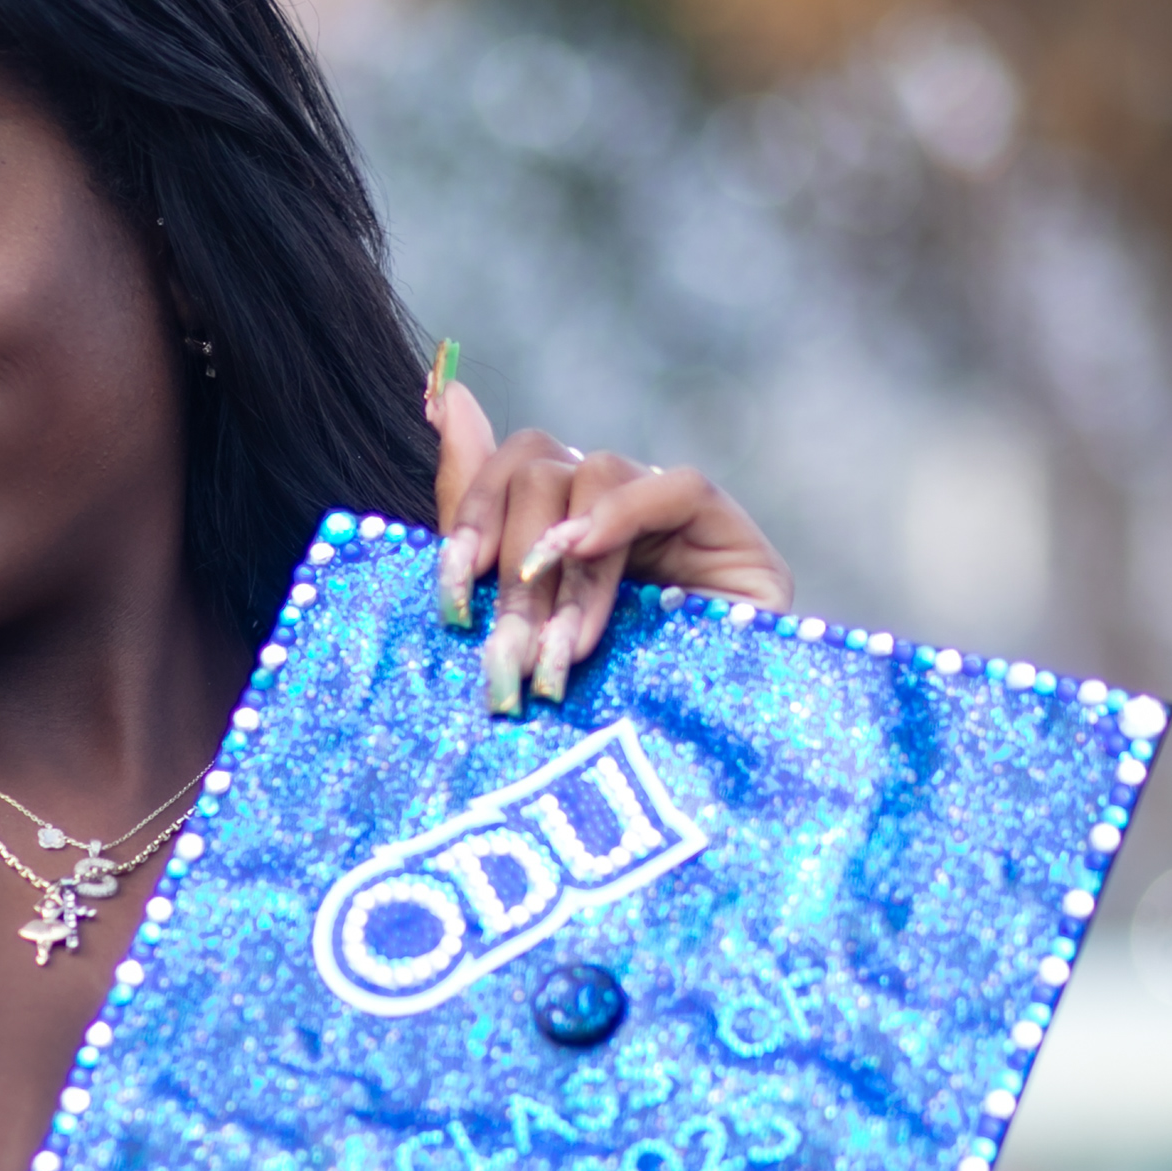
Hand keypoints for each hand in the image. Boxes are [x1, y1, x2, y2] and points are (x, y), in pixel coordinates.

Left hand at [427, 377, 790, 712]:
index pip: (510, 468)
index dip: (473, 513)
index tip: (453, 588)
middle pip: (542, 470)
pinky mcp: (730, 536)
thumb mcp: (516, 623)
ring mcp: (670, 520)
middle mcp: (610, 512)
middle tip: (507, 651)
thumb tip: (441, 396)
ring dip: (565, 569)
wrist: (684, 773)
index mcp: (558, 530)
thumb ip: (475, 517)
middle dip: (513, 563)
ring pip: (595, 476)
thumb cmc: (595, 714)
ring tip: (558, 649)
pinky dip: (621, 516)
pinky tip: (589, 555)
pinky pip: (675, 488)